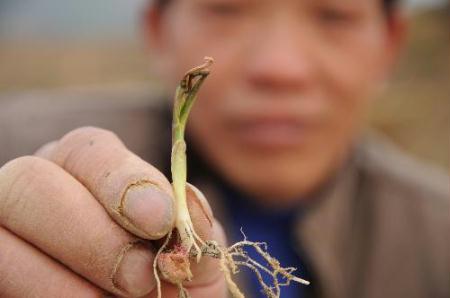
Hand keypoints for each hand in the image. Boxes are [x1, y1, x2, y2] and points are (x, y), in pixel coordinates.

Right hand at [0, 127, 226, 296]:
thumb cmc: (174, 288)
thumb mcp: (195, 261)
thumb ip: (193, 228)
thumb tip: (187, 197)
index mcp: (92, 175)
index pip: (87, 148)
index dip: (120, 179)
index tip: (159, 220)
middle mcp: (43, 194)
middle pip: (29, 180)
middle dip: (89, 234)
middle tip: (138, 278)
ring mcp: (11, 235)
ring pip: (1, 234)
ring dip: (57, 278)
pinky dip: (40, 295)